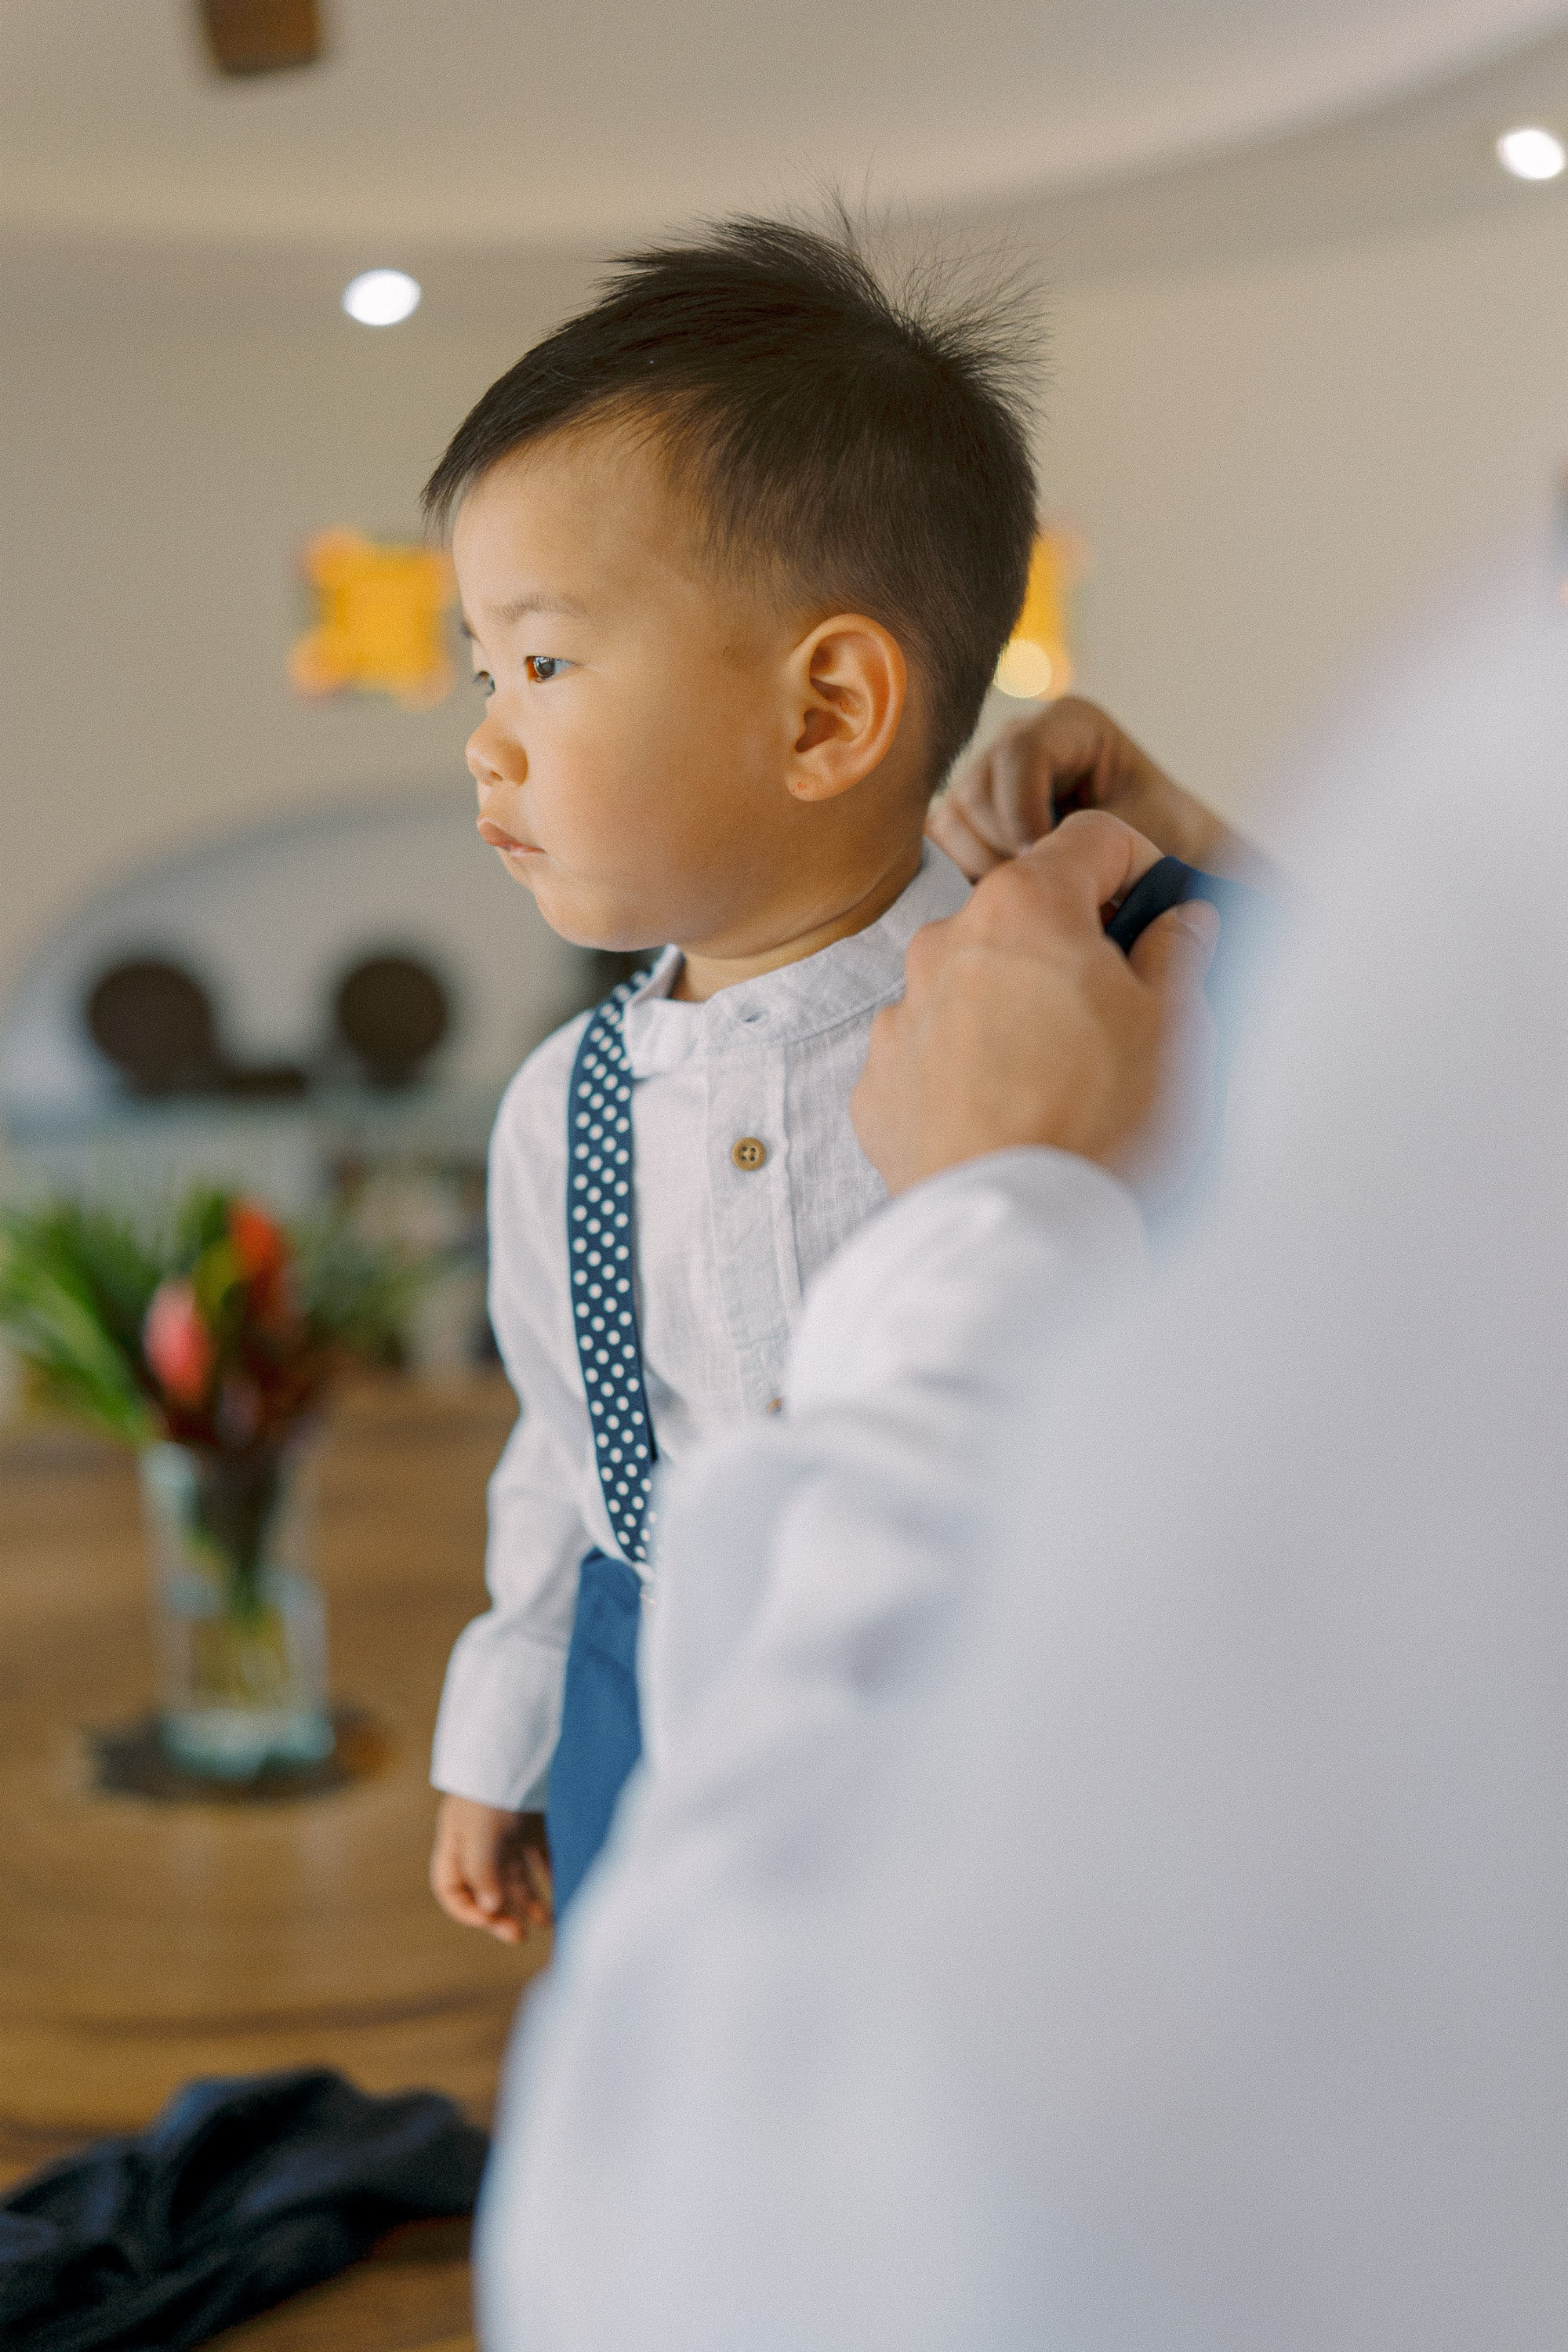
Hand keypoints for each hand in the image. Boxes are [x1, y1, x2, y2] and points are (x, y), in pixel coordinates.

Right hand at [430, 1794, 552, 1943]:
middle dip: (503, 1914)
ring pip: (516, 1876)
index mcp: (457, 1843)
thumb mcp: (480, 1830)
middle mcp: (479, 1841)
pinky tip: (564, 1891)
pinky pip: (540, 1856)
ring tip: (549, 1922)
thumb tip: (492, 1909)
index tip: (491, 1920)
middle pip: (488, 1888)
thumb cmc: (490, 1785)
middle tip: (520, 1937)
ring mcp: (506, 1831)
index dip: (467, 1912)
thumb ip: (482, 1870)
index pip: (452, 1889)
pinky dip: (550, 1875)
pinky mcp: (532, 1821)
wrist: (516, 1738)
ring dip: (530, 1900)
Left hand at [852, 810, 1219, 1202]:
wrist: (1020, 1238)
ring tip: (1064, 1078)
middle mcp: (945, 944)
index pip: (1090, 837)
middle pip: (1024, 912)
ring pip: (973, 982)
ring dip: (1017, 1006)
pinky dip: (970, 1069)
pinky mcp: (877, 1086)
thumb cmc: (1109, 1125)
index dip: (1139, 865)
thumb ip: (1180, 953)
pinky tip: (1011, 1117)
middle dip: (1073, 944)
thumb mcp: (1178, 1028)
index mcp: (1024, 906)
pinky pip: (932, 1053)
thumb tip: (1182, 921)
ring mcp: (900, 1017)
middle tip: (1122, 1009)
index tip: (1162, 914)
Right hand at [929, 696, 1274, 888]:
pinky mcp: (968, 817)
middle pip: (975, 788)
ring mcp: (987, 776)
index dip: (1022, 811)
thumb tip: (1029, 862)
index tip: (1045, 862)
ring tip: (1031, 895)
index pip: (1019, 751)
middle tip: (1042, 891)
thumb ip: (1089, 840)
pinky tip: (1009, 896)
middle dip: (1002, 847)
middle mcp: (1019, 740)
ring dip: (982, 866)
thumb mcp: (1140, 833)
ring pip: (951, 820)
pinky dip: (967, 875)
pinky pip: (941, 846)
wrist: (1161, 860)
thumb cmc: (1163, 841)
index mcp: (1070, 724)